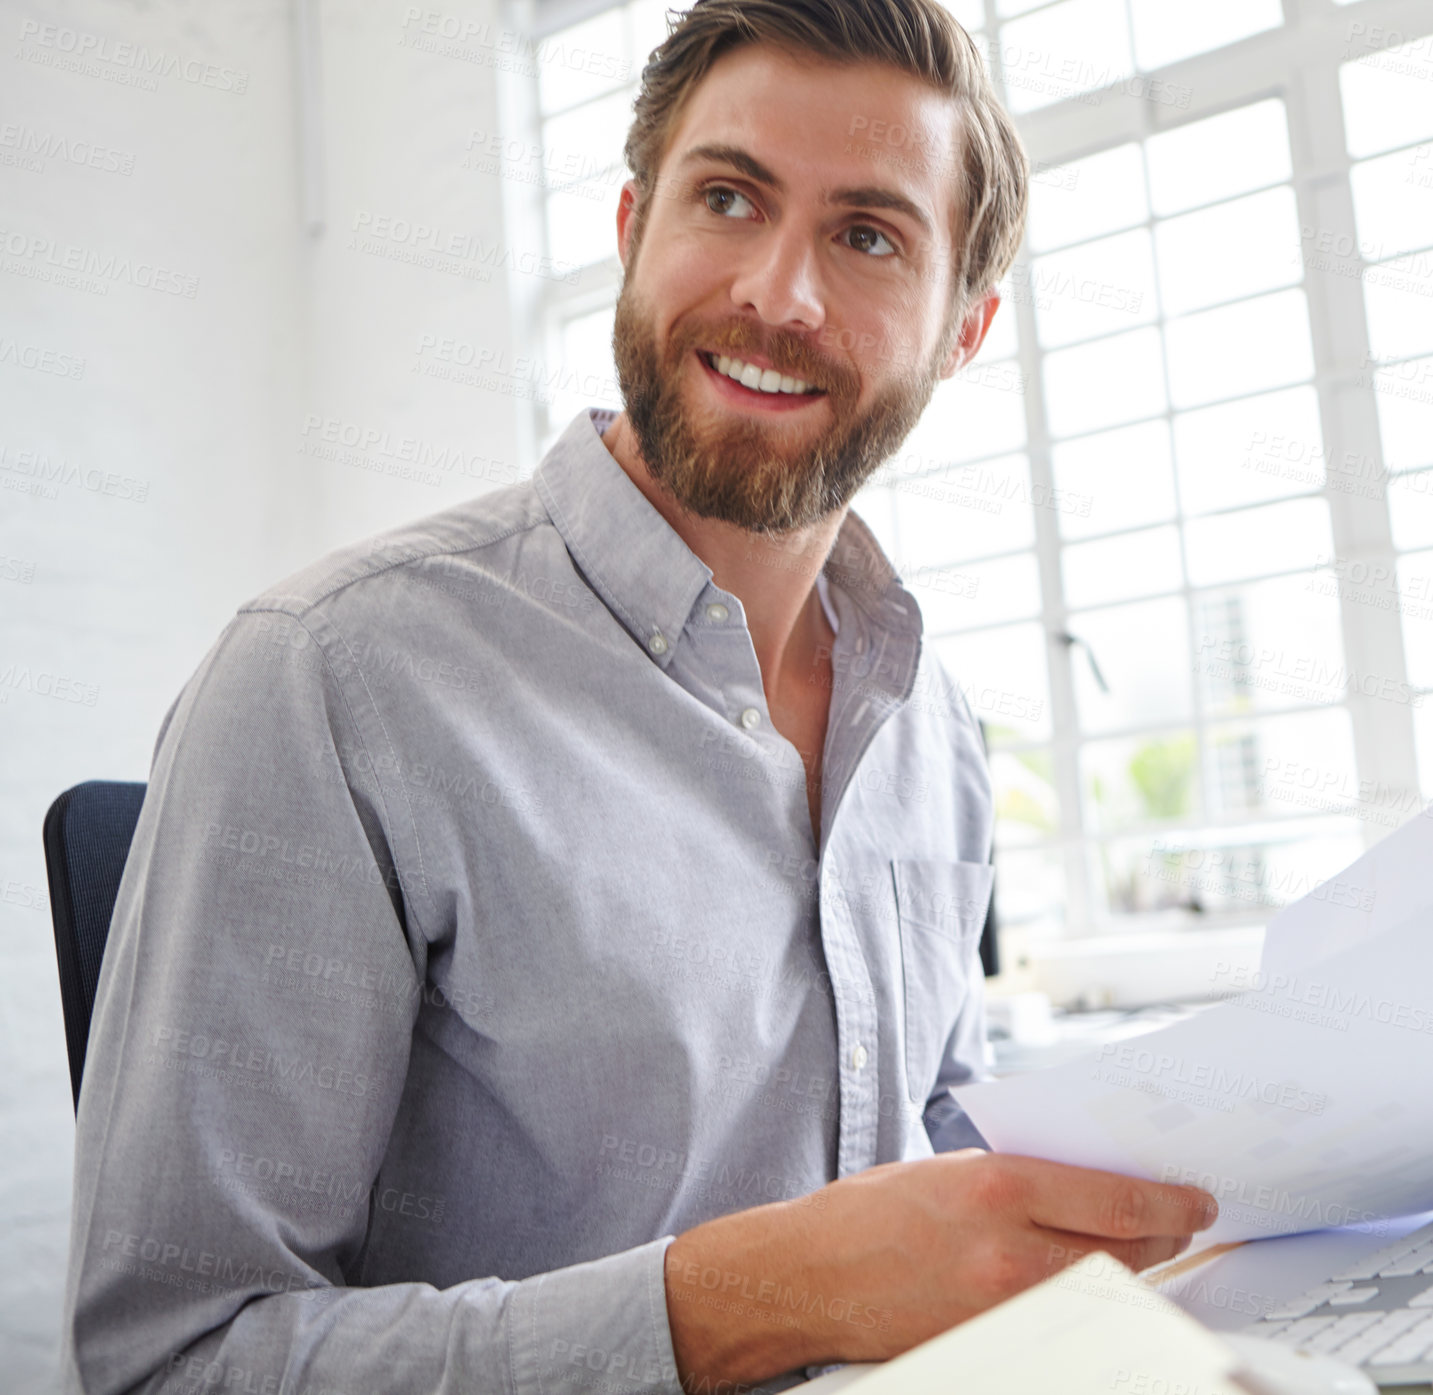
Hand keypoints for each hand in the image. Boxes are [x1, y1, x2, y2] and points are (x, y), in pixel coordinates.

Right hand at [663, 1150, 1216, 1388]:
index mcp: (996, 1187)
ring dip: (1130, 1271)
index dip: (1170, 1202)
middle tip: (1181, 1223)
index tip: (1196, 1199)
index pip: (1115, 1199)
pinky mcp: (992, 1342)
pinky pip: (1064, 1320)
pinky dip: (1087, 1300)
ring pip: (1101, 1289)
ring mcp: (1002, 1307)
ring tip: (1145, 1253)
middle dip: (1161, 1236)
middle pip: (1123, 1249)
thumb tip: (1089, 1186)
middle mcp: (1007, 1249)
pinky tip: (1091, 1286)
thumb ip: (1019, 1180)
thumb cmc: (870, 1212)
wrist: (809, 1274)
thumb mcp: (947, 1170)